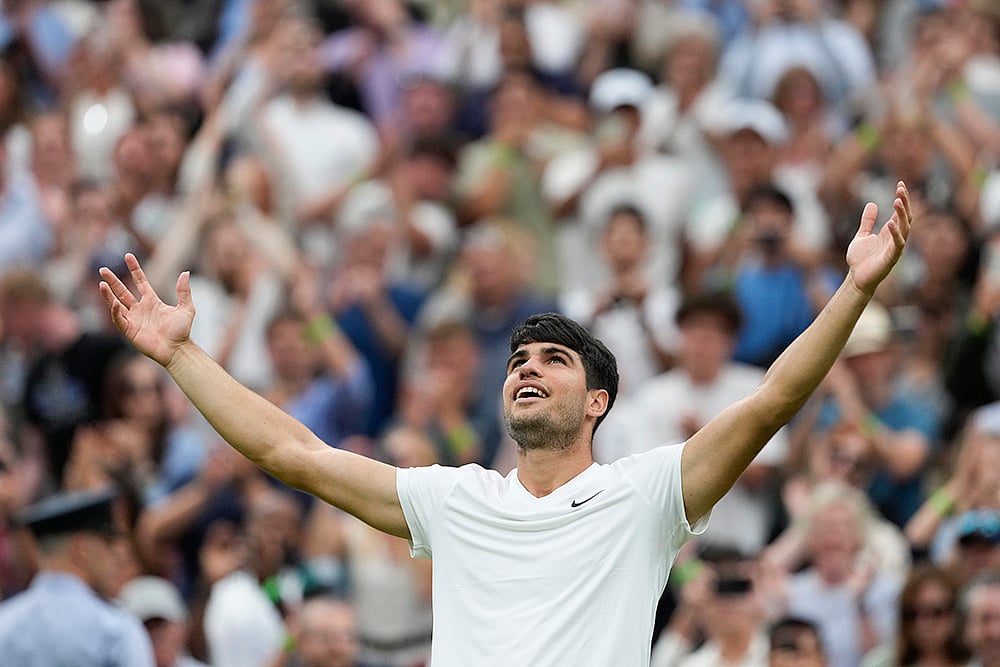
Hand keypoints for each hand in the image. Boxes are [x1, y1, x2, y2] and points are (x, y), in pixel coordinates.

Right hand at [99, 253, 194, 367]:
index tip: (128, 256)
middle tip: (102, 269)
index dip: (134, 269)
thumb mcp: (186, 308)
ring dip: (108, 294)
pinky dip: (115, 312)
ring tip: (101, 283)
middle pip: (123, 291)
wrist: (178, 349)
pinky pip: (119, 319)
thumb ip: (184, 291)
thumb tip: (185, 273)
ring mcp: (134, 319)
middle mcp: (140, 309)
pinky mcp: (130, 331)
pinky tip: (114, 303)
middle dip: (113, 281)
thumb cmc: (182, 331)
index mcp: (152, 301)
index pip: (140, 282)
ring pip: (116, 304)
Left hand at [846, 182, 911, 295]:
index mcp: (889, 232)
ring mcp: (895, 248)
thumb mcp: (861, 235)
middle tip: (901, 189)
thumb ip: (867, 221)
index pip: (900, 212)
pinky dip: (895, 234)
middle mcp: (895, 238)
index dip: (902, 199)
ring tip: (897, 201)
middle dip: (904, 202)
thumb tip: (871, 204)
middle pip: (905, 217)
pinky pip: (897, 245)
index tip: (900, 184)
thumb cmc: (860, 259)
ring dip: (901, 215)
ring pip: (904, 228)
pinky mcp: (891, 258)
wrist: (856, 278)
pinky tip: (891, 223)